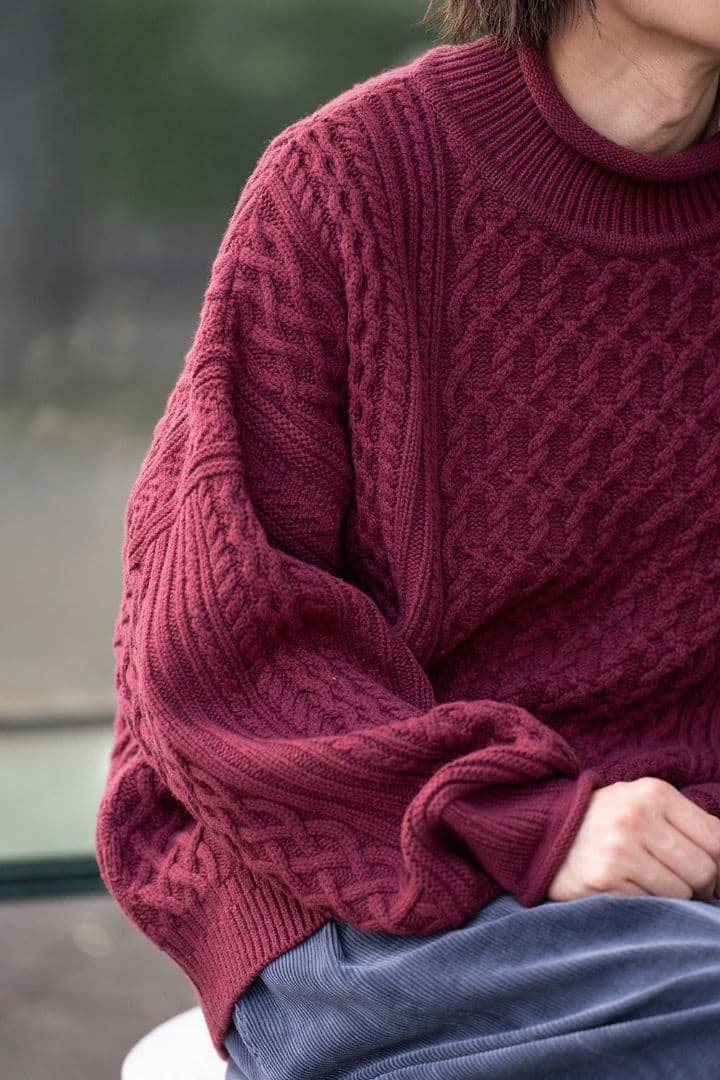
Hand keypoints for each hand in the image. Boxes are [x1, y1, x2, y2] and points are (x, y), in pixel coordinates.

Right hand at [546, 776, 719, 901]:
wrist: (544, 830)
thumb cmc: (606, 819)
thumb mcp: (644, 803)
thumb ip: (685, 825)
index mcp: (655, 793)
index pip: (717, 839)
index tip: (710, 873)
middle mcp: (638, 818)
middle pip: (703, 871)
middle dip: (698, 884)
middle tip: (675, 879)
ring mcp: (620, 850)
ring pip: (680, 893)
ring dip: (670, 895)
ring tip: (645, 880)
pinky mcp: (604, 880)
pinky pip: (651, 906)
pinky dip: (644, 903)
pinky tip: (624, 886)